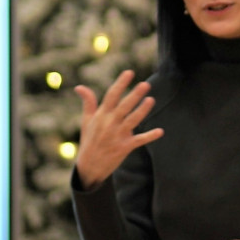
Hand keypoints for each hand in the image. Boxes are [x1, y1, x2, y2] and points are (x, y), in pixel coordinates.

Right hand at [74, 70, 163, 189]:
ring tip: (151, 99)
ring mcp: (118, 136)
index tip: (129, 72)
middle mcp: (109, 124)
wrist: (89, 167)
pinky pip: (139, 140)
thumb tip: (79, 87)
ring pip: (132, 120)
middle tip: (145, 84)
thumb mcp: (86, 121)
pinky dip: (150, 136)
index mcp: (101, 115)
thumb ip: (87, 103)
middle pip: (124, 106)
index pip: (111, 96)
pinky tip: (160, 131)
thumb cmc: (89, 141)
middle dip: (134, 95)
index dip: (120, 83)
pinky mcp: (125, 147)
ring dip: (142, 110)